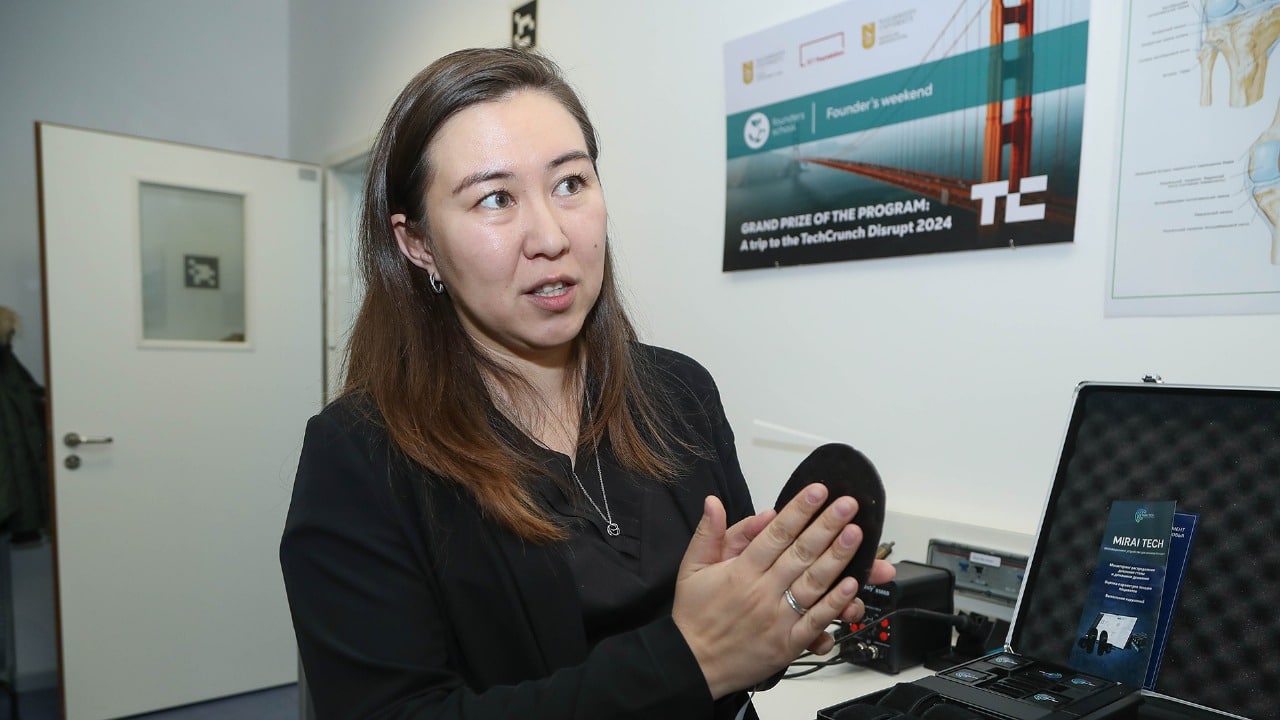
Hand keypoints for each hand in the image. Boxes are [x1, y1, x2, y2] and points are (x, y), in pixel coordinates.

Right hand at [671, 485, 869, 698]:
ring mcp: (778, 618)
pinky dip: (835, 603)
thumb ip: (707, 533)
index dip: (799, 510)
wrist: (693, 664)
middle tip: (848, 506)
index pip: (776, 534)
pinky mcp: (788, 643)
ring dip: (837, 557)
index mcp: (741, 571)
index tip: (818, 491)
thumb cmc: (693, 616)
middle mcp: (762, 591)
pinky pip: (815, 620)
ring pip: (814, 583)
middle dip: (827, 525)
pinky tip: (852, 585)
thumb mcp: (690, 569)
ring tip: (856, 535)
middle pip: (801, 552)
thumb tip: (713, 502)